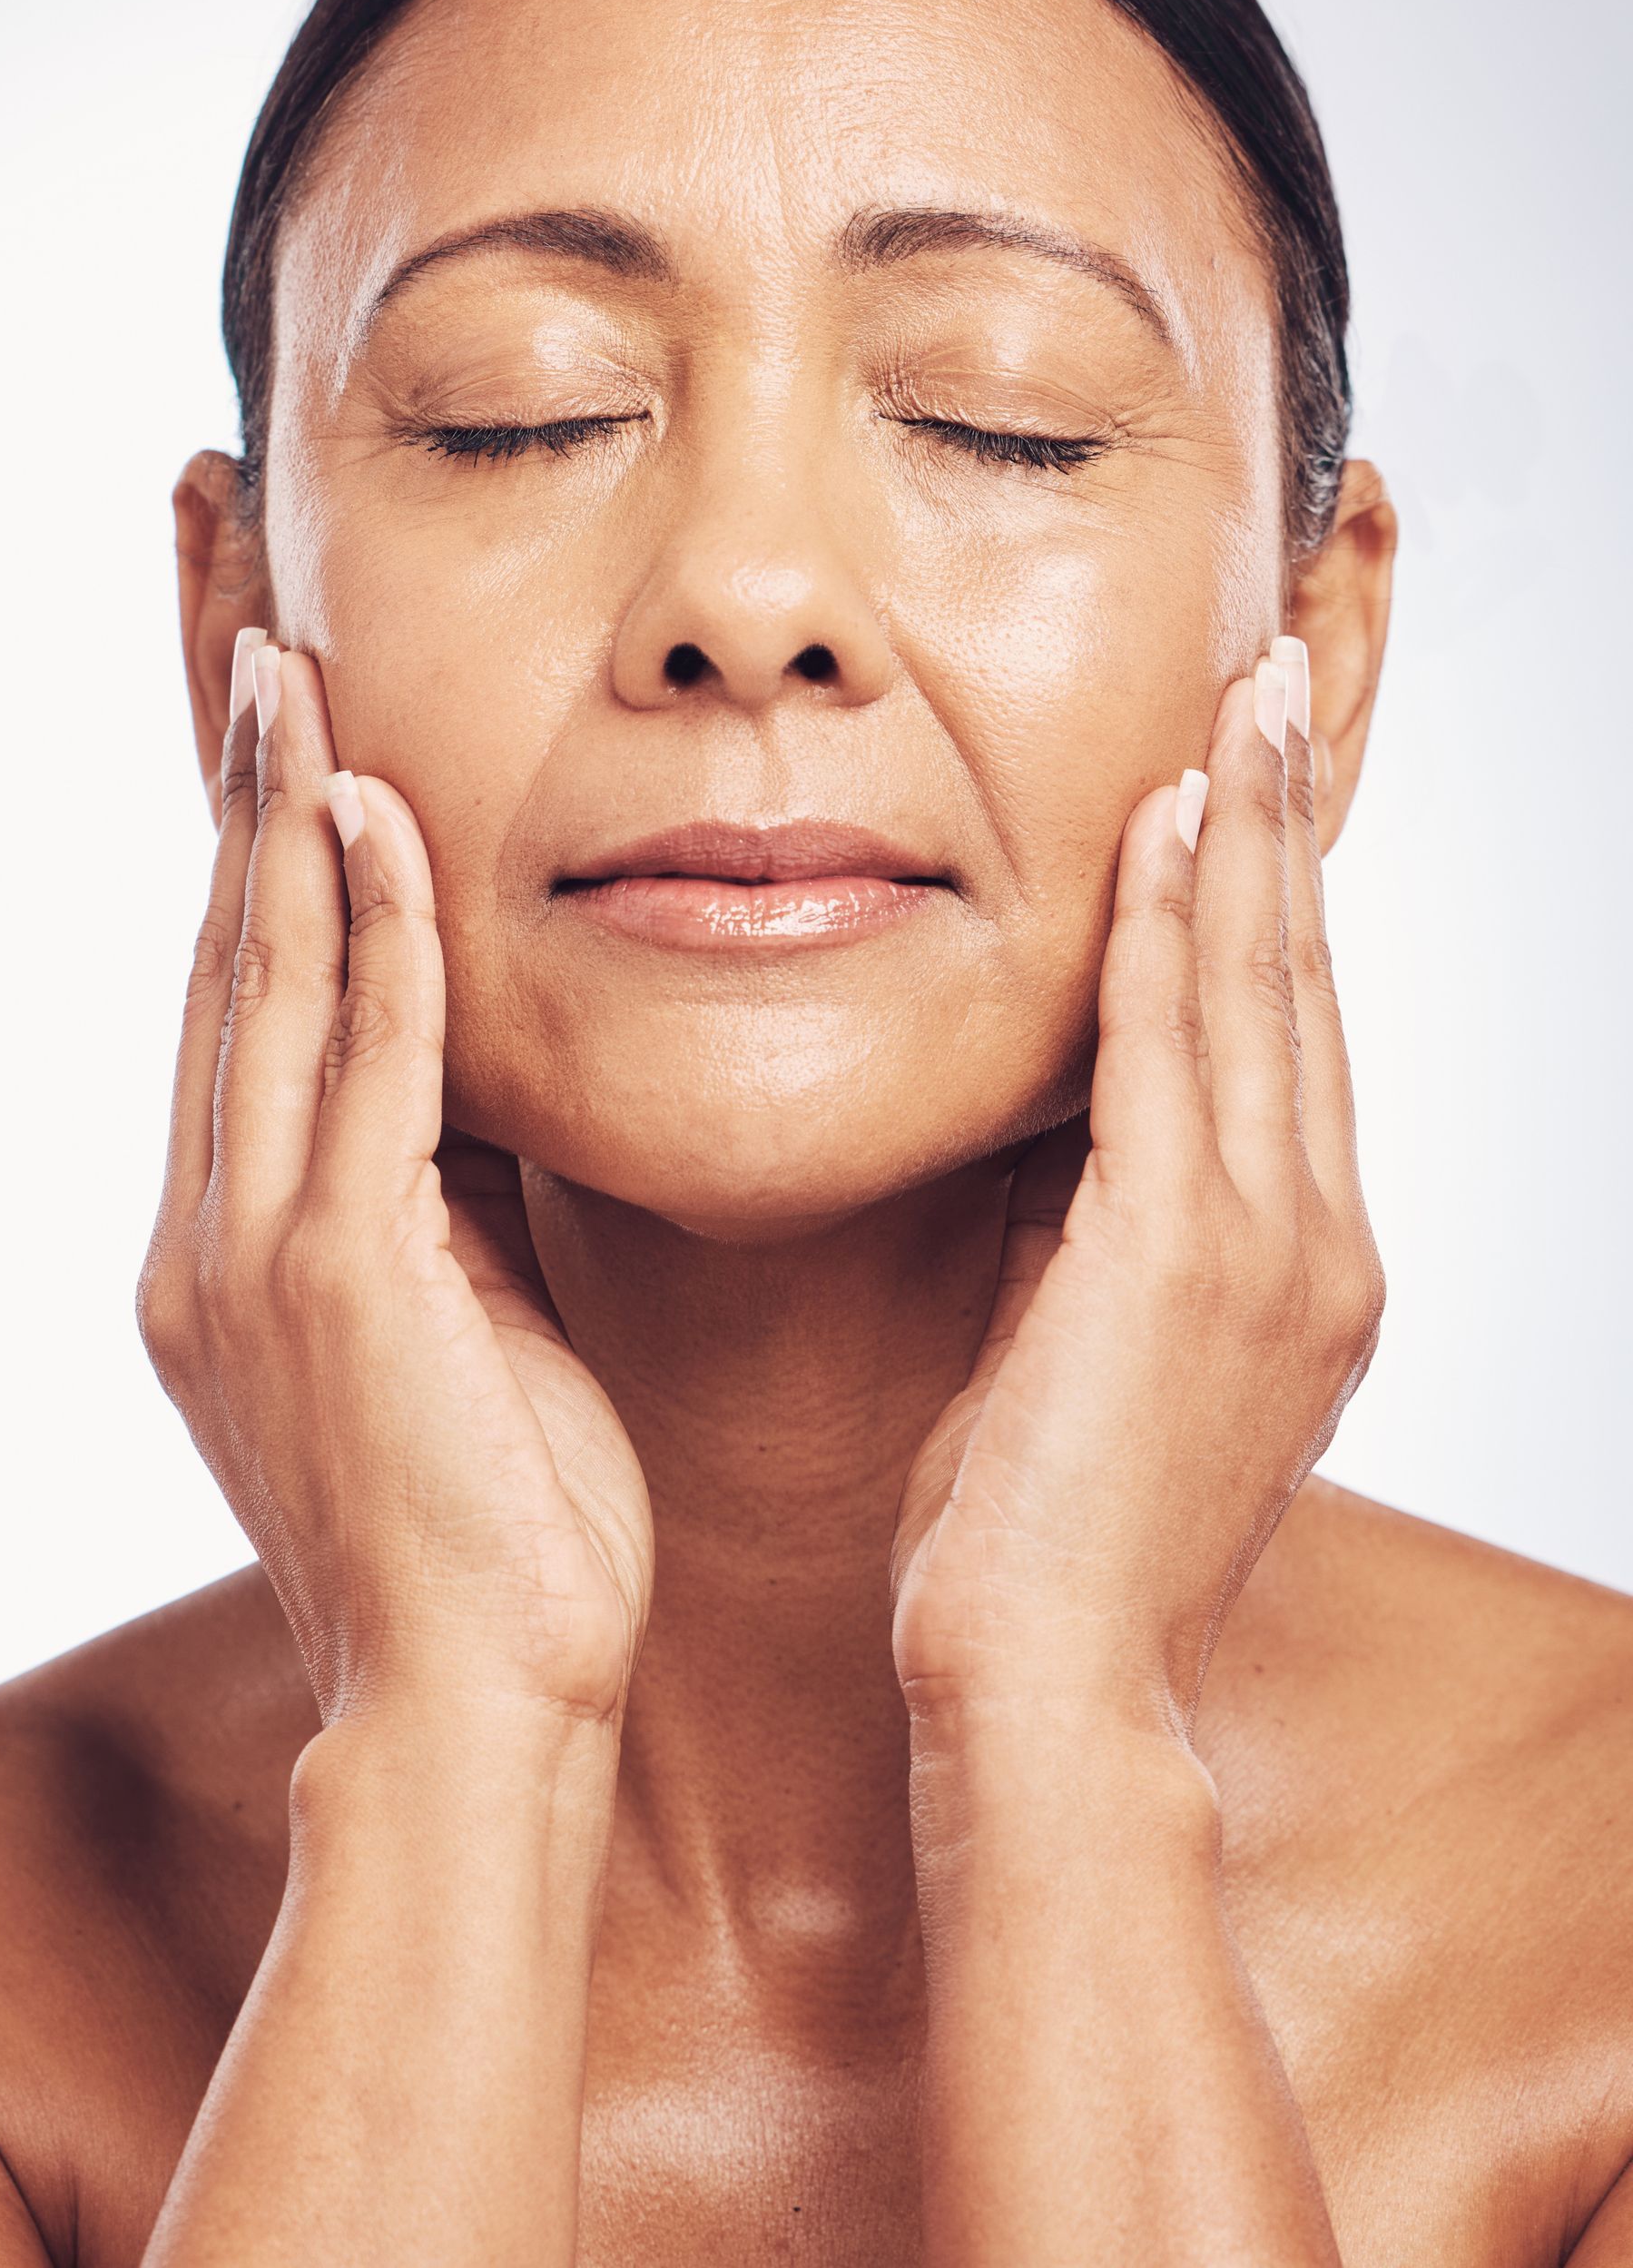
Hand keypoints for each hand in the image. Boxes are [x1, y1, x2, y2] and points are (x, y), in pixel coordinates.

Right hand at [137, 641, 652, 1728]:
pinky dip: (368, 929)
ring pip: (263, 982)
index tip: (257, 708)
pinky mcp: (337, 1277)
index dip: (240, 843)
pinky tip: (374, 809)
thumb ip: (429, 1200)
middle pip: (219, 953)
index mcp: (228, 1245)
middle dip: (226, 781)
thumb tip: (465, 1082)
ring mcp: (254, 1251)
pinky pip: (360, 1064)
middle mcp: (207, 1230)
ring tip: (284, 657)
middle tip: (234, 616)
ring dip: (276, 811)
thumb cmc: (492, 1529)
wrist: (481, 1707)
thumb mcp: (445, 1331)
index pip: (236, 998)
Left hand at [891, 646, 1383, 1735]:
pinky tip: (1163, 822)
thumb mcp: (1102, 1357)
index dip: (1284, 900)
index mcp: (1310, 1273)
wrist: (1048, 1691)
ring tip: (1247, 695)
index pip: (1295, 1042)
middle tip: (1284, 677)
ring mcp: (1271, 1250)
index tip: (1263, 782)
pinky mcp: (1183, 1255)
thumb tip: (1075, 1121)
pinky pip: (1171, 1047)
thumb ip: (1109, 1231)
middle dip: (1292, 822)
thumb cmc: (1044, 1539)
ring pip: (1260, 991)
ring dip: (1250, 831)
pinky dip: (1166, 925)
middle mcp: (1322, 1245)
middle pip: (1304, 985)